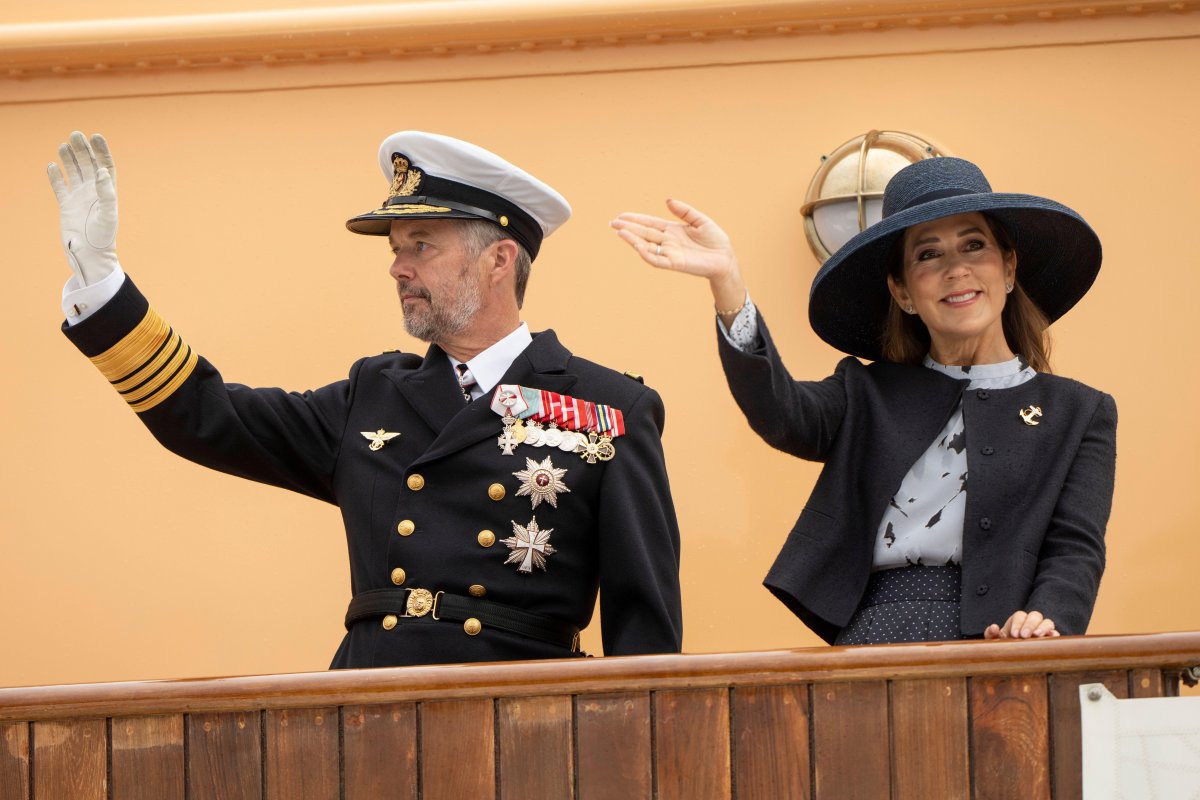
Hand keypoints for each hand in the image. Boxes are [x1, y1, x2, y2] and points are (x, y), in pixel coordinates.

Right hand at [48, 131, 119, 286]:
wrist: (90, 254)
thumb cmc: (103, 236)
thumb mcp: (108, 214)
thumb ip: (106, 192)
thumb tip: (101, 171)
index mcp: (107, 191)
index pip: (105, 165)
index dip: (101, 151)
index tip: (96, 136)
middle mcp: (94, 192)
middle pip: (88, 164)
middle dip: (83, 149)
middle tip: (75, 135)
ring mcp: (80, 198)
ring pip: (73, 172)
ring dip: (69, 158)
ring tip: (64, 146)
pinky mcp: (67, 205)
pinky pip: (60, 187)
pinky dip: (56, 176)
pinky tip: (52, 165)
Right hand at [611, 199, 745, 316]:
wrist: (725, 258)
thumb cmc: (715, 241)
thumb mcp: (700, 220)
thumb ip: (684, 211)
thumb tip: (667, 200)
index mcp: (672, 230)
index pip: (649, 223)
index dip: (635, 219)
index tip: (621, 216)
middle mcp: (668, 241)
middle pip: (644, 233)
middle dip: (628, 228)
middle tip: (612, 223)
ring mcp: (670, 253)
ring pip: (646, 246)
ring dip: (632, 240)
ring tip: (620, 232)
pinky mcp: (675, 263)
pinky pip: (656, 259)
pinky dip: (646, 253)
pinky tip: (637, 246)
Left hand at [984, 610, 1059, 639]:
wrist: (1015, 658)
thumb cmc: (1006, 646)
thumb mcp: (996, 641)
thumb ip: (991, 634)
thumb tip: (994, 627)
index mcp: (1018, 621)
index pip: (1020, 615)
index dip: (1018, 623)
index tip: (1014, 634)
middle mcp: (1032, 623)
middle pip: (1035, 615)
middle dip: (1030, 624)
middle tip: (1024, 636)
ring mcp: (1043, 630)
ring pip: (1047, 622)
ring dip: (1043, 628)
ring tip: (1036, 636)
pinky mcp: (1051, 639)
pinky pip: (1056, 634)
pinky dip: (1054, 634)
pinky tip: (1050, 638)